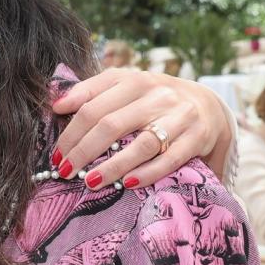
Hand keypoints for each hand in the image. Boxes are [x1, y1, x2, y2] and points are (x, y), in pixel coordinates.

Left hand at [50, 69, 232, 187]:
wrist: (208, 106)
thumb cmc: (155, 100)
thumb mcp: (127, 87)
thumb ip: (93, 92)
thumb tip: (56, 104)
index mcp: (135, 80)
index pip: (93, 105)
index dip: (71, 131)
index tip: (56, 153)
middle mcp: (158, 94)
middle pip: (111, 124)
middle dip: (83, 151)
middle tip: (66, 171)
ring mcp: (180, 115)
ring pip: (140, 143)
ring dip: (112, 166)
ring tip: (90, 181)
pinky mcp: (197, 137)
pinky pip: (169, 159)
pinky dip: (147, 173)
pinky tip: (128, 184)